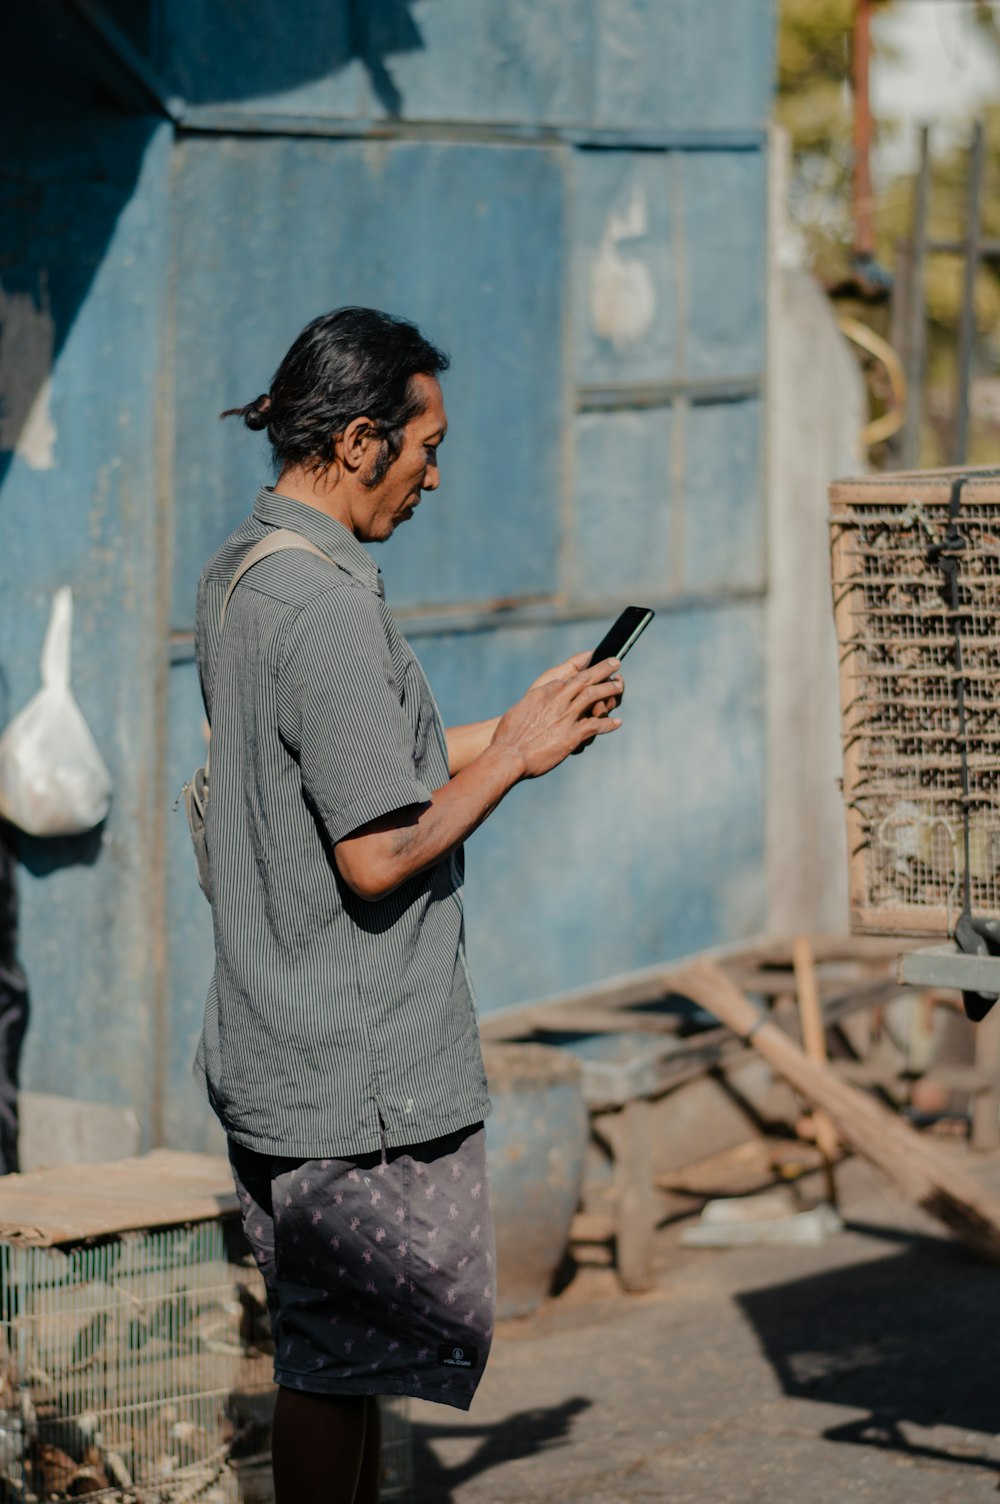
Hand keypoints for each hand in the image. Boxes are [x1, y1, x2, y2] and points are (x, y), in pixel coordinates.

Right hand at [491, 658, 622, 778]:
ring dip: (610, 690)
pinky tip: (616, 723)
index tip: (592, 670)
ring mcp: (567, 716)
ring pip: (595, 696)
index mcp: (545, 691)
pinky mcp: (573, 734)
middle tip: (616, 662)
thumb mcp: (521, 707)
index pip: (570, 678)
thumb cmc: (509, 734)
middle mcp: (558, 699)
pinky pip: (597, 725)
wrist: (508, 755)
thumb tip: (543, 695)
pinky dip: (609, 724)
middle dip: (604, 669)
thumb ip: (537, 698)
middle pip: (587, 679)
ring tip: (619, 687)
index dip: (585, 672)